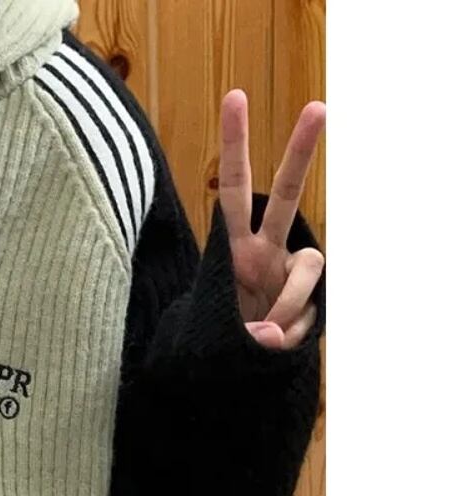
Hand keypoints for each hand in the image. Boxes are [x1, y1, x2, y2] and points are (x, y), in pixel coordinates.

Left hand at [219, 90, 325, 349]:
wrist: (236, 359)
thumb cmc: (220, 334)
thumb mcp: (216, 330)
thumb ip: (244, 331)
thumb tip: (273, 337)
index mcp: (231, 246)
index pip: (232, 190)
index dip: (235, 145)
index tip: (237, 96)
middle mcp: (263, 249)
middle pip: (284, 193)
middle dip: (301, 152)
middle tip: (319, 108)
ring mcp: (290, 271)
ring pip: (312, 265)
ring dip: (287, 304)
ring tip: (263, 334)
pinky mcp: (311, 296)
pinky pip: (310, 310)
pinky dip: (293, 332)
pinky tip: (277, 342)